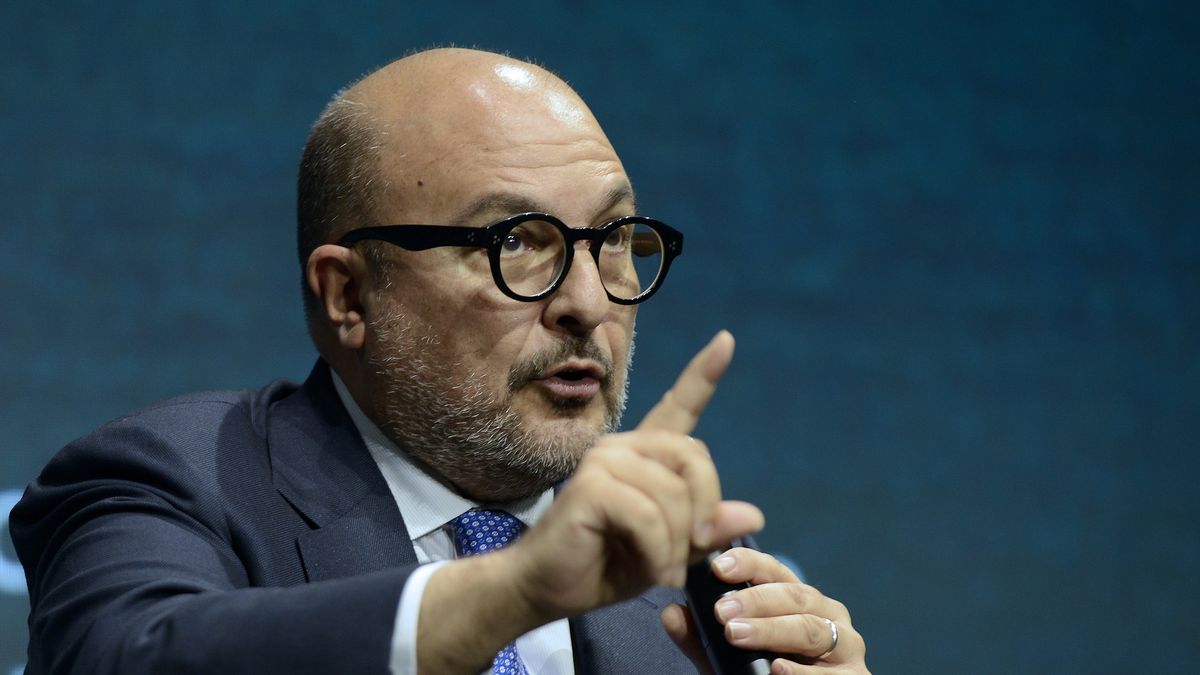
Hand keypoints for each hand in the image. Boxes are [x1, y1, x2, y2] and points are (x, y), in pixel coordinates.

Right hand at [417, 331, 764, 672]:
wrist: (544, 589)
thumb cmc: (603, 567)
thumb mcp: (667, 552)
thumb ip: (703, 531)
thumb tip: (753, 513)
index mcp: (643, 456)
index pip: (678, 407)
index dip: (703, 375)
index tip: (726, 340)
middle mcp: (622, 447)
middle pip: (694, 459)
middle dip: (705, 511)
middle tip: (692, 554)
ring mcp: (603, 460)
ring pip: (673, 495)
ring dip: (677, 545)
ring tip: (663, 571)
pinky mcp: (590, 485)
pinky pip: (650, 516)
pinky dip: (658, 552)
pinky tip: (650, 570)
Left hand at [661, 548, 870, 673]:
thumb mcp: (730, 658)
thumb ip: (702, 639)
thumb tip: (670, 613)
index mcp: (800, 600)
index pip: (775, 571)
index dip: (749, 564)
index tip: (719, 567)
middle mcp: (828, 615)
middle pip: (795, 597)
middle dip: (756, 600)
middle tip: (722, 612)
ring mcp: (846, 648)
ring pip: (812, 630)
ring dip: (773, 630)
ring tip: (738, 634)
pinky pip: (829, 674)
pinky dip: (801, 671)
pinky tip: (777, 669)